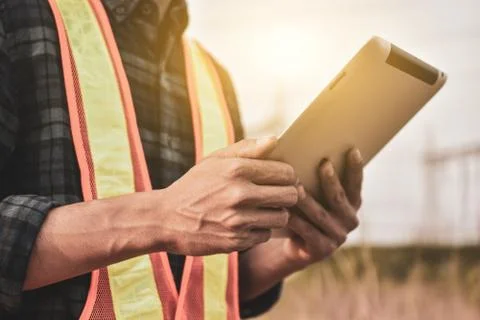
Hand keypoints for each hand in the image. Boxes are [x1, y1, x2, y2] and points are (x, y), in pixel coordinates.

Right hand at [149, 138, 298, 255]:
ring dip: (276, 214)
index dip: (289, 175)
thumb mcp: (215, 161)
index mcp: (236, 169)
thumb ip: (247, 149)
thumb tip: (275, 139)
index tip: (283, 178)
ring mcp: (238, 220)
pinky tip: (246, 224)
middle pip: (290, 195)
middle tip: (278, 195)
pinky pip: (265, 235)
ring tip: (262, 209)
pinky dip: (260, 230)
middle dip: (288, 194)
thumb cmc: (194, 185)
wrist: (165, 219)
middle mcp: (239, 194)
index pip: (285, 172)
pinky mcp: (236, 241)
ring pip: (282, 217)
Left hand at [284, 148, 362, 267]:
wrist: (295, 245)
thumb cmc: (305, 211)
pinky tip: (284, 209)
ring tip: (297, 186)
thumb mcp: (315, 195)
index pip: (356, 185)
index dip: (356, 168)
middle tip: (324, 163)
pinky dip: (295, 219)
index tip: (353, 149)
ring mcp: (337, 237)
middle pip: (339, 198)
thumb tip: (306, 147)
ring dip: (308, 199)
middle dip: (331, 180)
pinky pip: (306, 231)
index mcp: (352, 205)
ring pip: (320, 215)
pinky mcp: (321, 249)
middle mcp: (349, 221)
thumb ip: (317, 177)